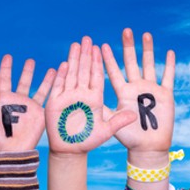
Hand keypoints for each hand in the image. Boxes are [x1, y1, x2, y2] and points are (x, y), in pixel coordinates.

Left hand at [0, 54, 55, 151]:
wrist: (11, 152)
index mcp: (4, 100)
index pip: (5, 79)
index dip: (6, 68)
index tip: (8, 56)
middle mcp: (18, 101)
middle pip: (24, 81)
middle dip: (28, 71)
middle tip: (31, 60)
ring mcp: (30, 107)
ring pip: (39, 89)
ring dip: (46, 79)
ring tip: (53, 68)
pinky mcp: (40, 114)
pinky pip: (48, 99)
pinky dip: (54, 89)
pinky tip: (60, 81)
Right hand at [44, 36, 136, 154]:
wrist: (70, 150)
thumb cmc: (88, 141)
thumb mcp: (106, 130)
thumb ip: (118, 121)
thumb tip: (134, 114)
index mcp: (94, 98)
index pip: (97, 76)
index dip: (98, 62)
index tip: (100, 47)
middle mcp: (81, 94)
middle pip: (84, 70)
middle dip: (85, 55)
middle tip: (87, 38)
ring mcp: (68, 97)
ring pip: (71, 74)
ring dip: (73, 59)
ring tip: (76, 44)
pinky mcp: (56, 102)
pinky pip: (59, 86)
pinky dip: (61, 75)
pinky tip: (64, 64)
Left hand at [102, 29, 175, 154]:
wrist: (148, 148)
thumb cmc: (129, 138)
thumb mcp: (111, 123)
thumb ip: (102, 111)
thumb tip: (86, 101)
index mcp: (123, 93)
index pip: (113, 72)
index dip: (107, 59)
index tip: (100, 46)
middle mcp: (136, 88)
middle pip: (131, 63)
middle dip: (128, 47)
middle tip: (125, 31)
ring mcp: (151, 90)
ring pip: (149, 65)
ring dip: (148, 50)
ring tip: (145, 34)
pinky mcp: (165, 95)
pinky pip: (168, 77)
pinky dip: (169, 65)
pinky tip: (170, 52)